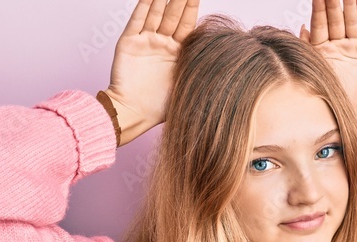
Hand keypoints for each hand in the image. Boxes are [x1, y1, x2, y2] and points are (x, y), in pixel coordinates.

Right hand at [103, 0, 199, 145]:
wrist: (133, 114)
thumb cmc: (159, 108)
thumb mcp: (187, 87)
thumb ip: (200, 72)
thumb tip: (227, 64)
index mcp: (177, 55)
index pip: (187, 25)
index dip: (192, 8)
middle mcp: (161, 45)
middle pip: (173, 15)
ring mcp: (145, 42)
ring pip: (156, 13)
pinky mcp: (129, 42)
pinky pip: (137, 20)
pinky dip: (144, 6)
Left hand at [299, 0, 356, 135]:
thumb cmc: (336, 103)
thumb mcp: (316, 74)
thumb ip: (308, 50)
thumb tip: (301, 28)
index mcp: (324, 53)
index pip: (319, 25)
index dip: (317, 9)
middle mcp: (340, 48)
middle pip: (334, 19)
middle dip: (331, 2)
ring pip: (352, 20)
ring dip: (348, 4)